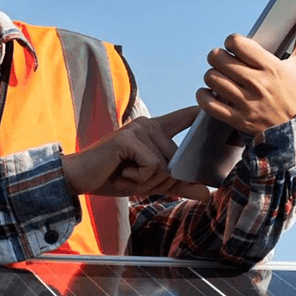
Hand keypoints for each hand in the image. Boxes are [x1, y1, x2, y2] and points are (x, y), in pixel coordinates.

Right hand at [61, 106, 209, 199]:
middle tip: (133, 176)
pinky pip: (152, 166)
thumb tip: (207, 194)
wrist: (80, 178)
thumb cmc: (115, 176)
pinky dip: (138, 178)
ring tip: (126, 173)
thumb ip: (178, 185)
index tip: (215, 101)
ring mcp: (138, 129)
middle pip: (176, 159)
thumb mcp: (151, 182)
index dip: (200, 112)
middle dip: (159, 180)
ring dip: (146, 181)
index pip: (184, 118)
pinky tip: (121, 172)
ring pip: (165, 166)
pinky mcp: (128, 138)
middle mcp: (148, 124)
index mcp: (155, 130)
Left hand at [197, 1, 295, 135]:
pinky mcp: (236, 119)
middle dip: (217, 56)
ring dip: (212, 74)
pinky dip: (204, 96)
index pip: (237, 43)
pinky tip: (210, 92)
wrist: (294, 131)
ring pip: (212, 79)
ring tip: (220, 75)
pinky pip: (208, 104)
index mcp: (271, 67)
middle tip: (223, 59)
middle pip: (219, 59)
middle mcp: (257, 84)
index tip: (235, 46)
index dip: (231, 41)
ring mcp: (245, 103)